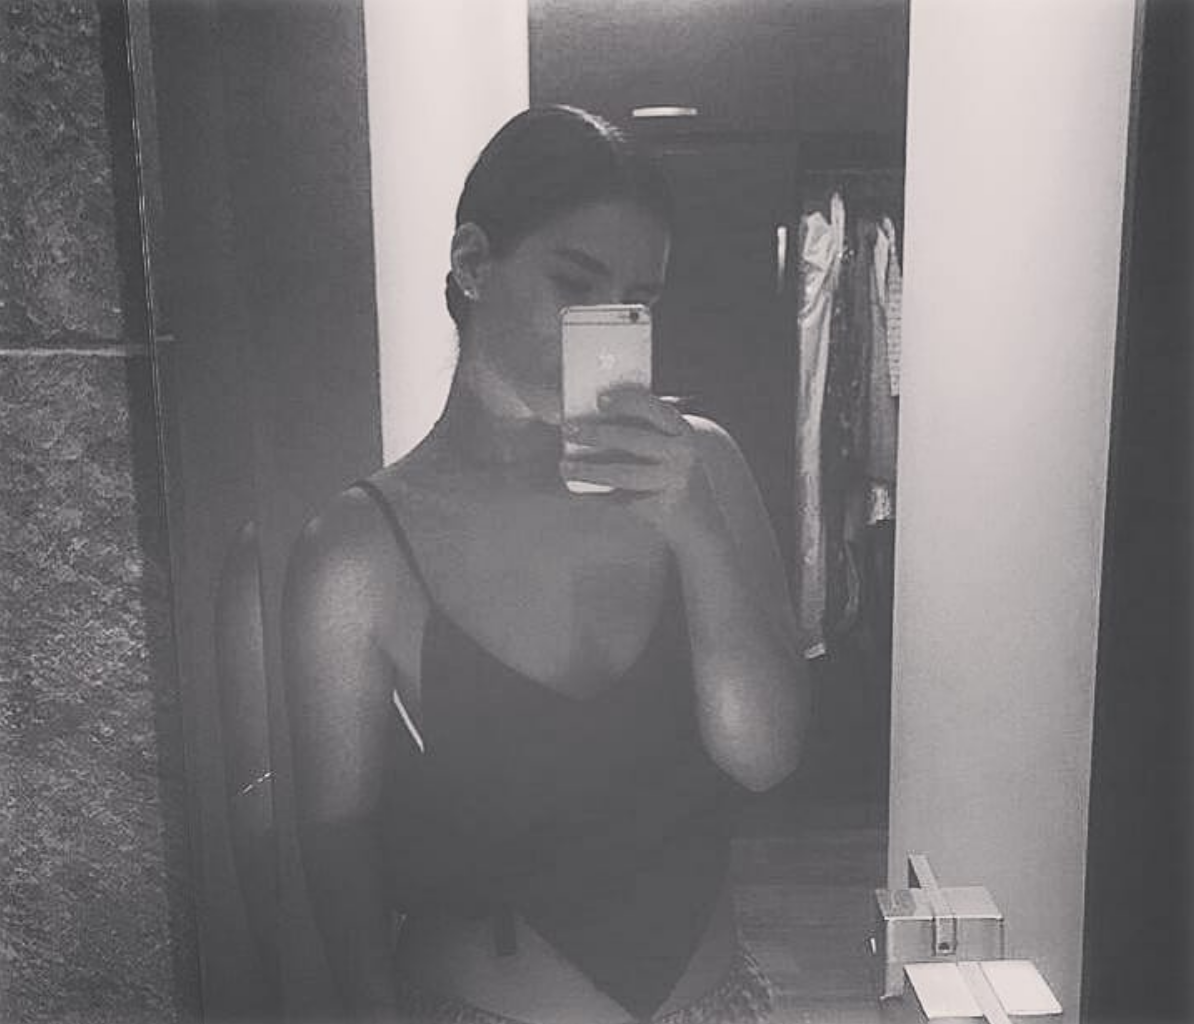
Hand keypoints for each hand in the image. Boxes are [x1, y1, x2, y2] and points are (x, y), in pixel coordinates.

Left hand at [560, 387, 718, 534]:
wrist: (699, 521)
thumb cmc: (672, 473)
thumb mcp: (668, 447)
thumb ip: (643, 429)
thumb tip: (593, 412)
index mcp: (682, 431)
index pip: (655, 408)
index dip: (627, 401)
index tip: (599, 399)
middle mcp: (683, 453)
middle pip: (635, 439)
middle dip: (598, 434)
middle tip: (568, 429)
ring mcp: (673, 481)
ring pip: (624, 473)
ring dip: (590, 469)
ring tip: (564, 467)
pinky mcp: (662, 508)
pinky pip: (622, 501)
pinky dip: (597, 497)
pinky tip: (575, 492)